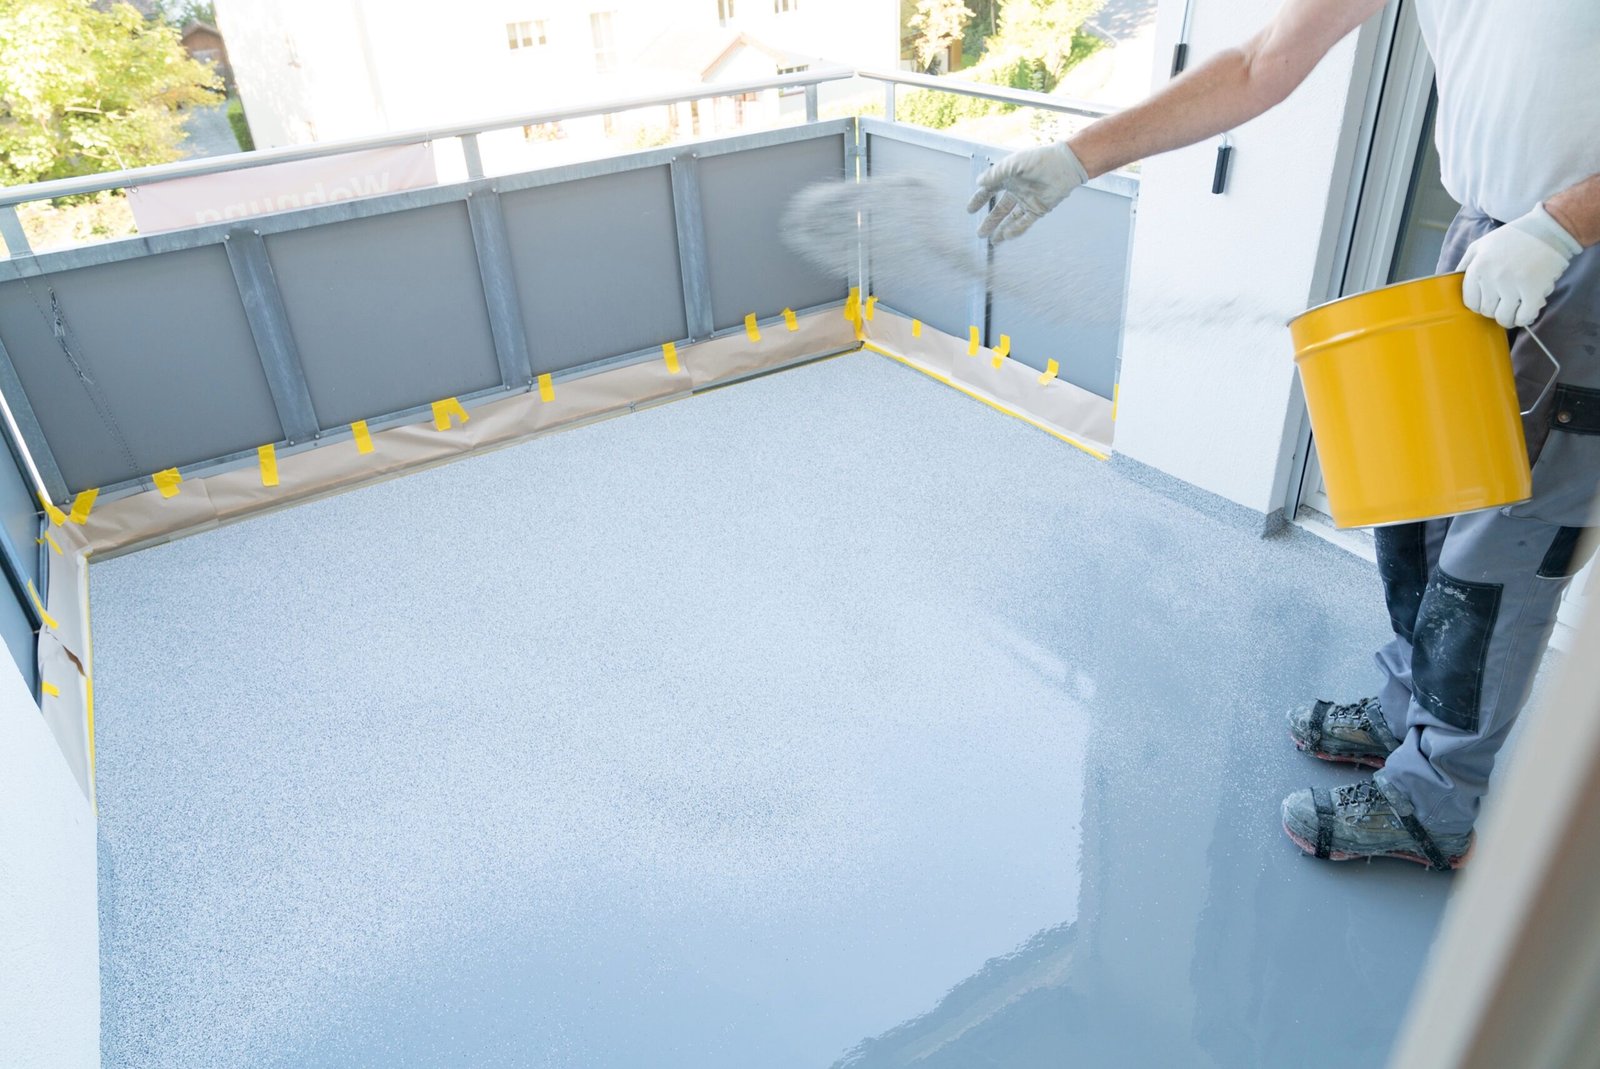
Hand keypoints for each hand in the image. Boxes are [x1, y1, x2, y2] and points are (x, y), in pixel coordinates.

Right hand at [966, 142, 1087, 242]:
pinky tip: (1006, 237)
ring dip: (1001, 229)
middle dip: (989, 221)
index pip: (990, 190)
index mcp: (1009, 178)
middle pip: (999, 209)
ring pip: (1011, 219)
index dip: (979, 200)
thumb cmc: (1040, 160)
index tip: (970, 210)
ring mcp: (1027, 201)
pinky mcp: (1038, 209)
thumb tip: (979, 183)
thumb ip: (996, 174)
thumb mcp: (1014, 164)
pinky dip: (1016, 230)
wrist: (1064, 166)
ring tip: (992, 240)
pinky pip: (1024, 223)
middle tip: (979, 233)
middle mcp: (1017, 190)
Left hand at [1459, 205, 1581, 328]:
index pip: (1470, 302)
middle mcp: (1492, 277)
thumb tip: (1453, 283)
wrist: (1549, 229)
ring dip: (1509, 318)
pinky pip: (1524, 317)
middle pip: (1486, 311)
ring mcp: (1513, 285)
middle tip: (1505, 303)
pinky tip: (1528, 311)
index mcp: (1477, 267)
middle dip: (1495, 310)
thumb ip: (1465, 264)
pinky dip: (1525, 318)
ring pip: (1504, 317)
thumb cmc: (1514, 237)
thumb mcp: (1481, 245)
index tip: (1489, 302)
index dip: (1479, 305)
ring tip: (1515, 310)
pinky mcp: (1534, 290)